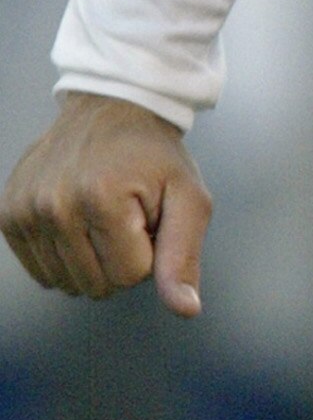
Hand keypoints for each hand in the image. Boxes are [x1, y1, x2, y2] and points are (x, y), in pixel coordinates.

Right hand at [1, 93, 210, 313]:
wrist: (110, 109)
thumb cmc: (154, 156)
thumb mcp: (188, 198)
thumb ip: (183, 256)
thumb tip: (185, 310)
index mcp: (100, 199)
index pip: (131, 276)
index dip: (148, 251)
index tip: (146, 216)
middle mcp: (52, 206)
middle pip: (97, 285)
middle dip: (120, 259)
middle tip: (125, 216)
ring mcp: (23, 210)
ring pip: (68, 284)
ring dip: (91, 259)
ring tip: (101, 216)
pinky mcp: (7, 215)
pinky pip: (42, 272)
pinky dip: (64, 256)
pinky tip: (76, 221)